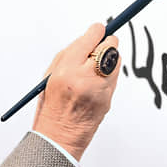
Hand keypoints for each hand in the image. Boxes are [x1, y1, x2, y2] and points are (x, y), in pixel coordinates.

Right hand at [32, 23, 120, 160]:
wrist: (59, 137)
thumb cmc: (51, 105)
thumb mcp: (50, 75)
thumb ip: (70, 55)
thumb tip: (90, 37)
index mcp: (67, 70)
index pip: (91, 38)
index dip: (96, 31)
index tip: (97, 29)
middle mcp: (86, 78)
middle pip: (110, 46)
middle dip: (105, 42)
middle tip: (99, 46)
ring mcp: (100, 90)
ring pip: (116, 60)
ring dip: (108, 58)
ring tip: (94, 68)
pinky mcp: (109, 99)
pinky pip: (114, 76)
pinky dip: (108, 74)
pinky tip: (95, 82)